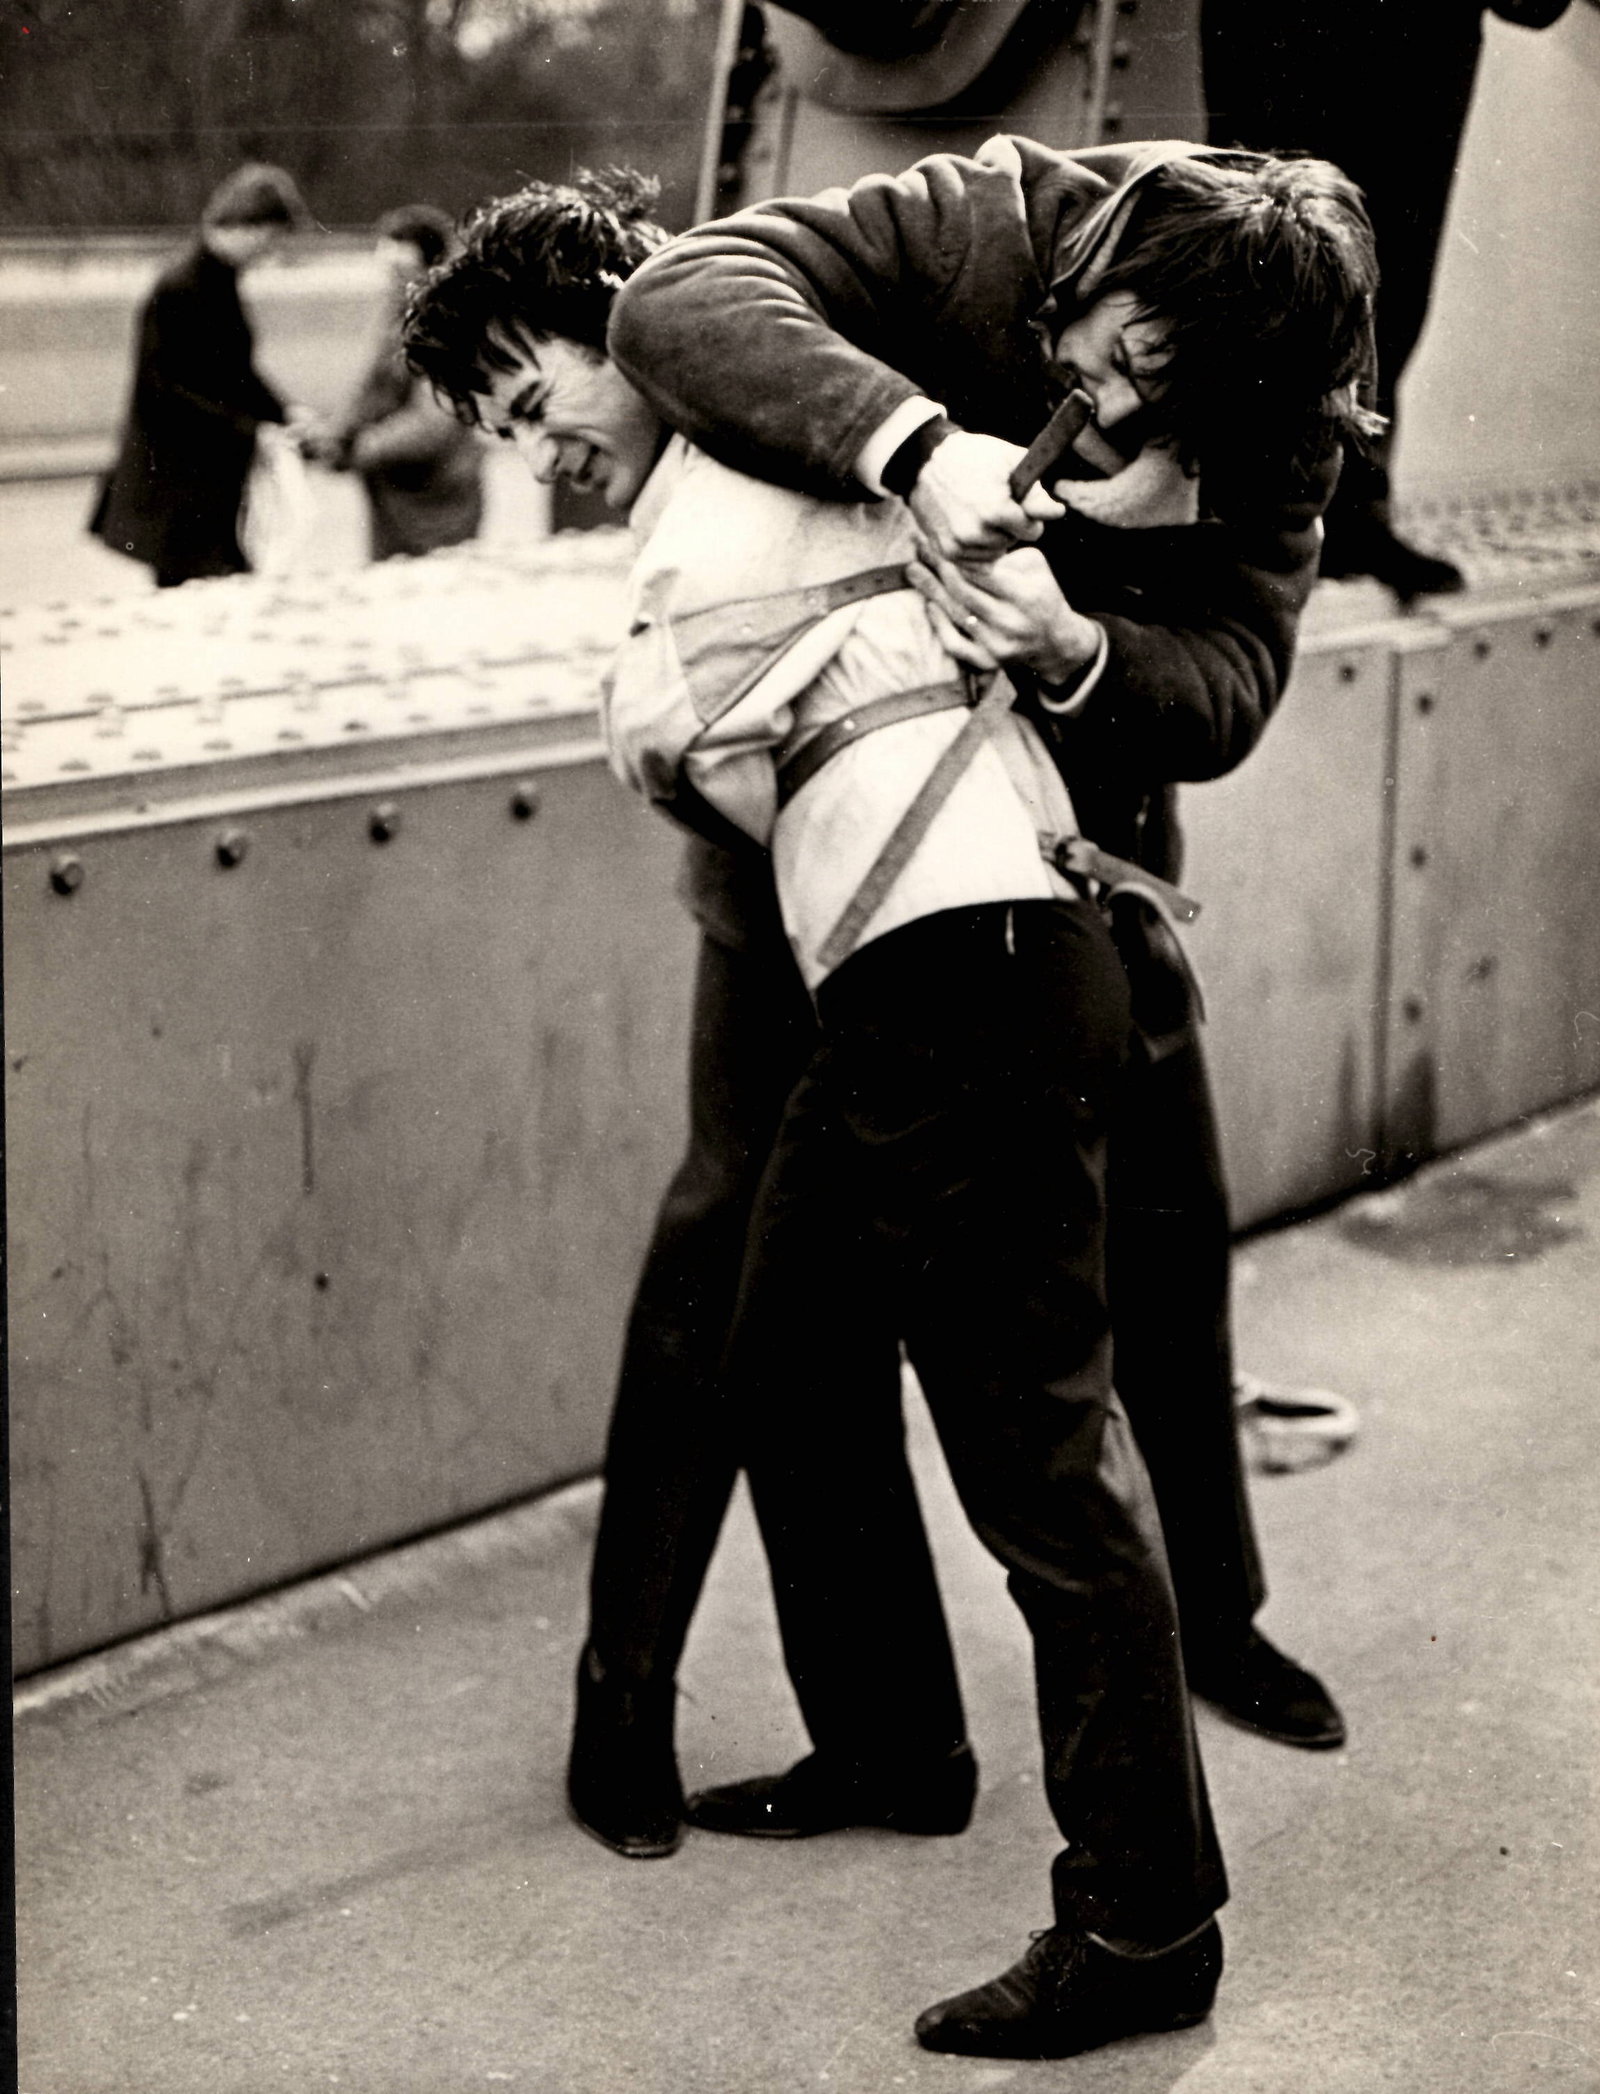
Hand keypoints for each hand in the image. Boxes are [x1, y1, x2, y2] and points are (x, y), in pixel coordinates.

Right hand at [907, 430, 1065, 561]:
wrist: (926, 461)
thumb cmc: (973, 456)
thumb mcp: (1009, 460)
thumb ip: (1035, 491)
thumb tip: (1056, 513)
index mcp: (996, 510)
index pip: (1034, 530)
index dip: (1032, 515)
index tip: (1026, 504)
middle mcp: (976, 533)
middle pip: (1015, 541)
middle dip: (1013, 524)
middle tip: (997, 502)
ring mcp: (960, 544)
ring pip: (997, 552)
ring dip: (996, 537)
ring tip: (981, 512)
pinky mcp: (947, 552)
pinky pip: (977, 560)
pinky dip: (979, 546)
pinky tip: (971, 525)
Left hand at [908, 541, 1100, 683]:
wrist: (1054, 641)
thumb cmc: (1040, 594)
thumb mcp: (1035, 566)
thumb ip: (1005, 554)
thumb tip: (970, 542)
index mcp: (1024, 596)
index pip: (982, 572)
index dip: (957, 554)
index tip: (938, 536)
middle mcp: (1010, 623)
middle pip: (963, 592)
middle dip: (938, 566)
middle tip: (919, 545)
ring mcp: (997, 645)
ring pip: (955, 615)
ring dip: (931, 590)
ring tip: (912, 569)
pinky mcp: (987, 661)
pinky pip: (954, 644)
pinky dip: (938, 623)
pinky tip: (929, 603)